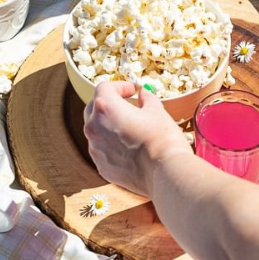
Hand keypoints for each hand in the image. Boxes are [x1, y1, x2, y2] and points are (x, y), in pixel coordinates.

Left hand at [83, 81, 192, 196]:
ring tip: (129, 128)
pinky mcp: (101, 166)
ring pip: (96, 130)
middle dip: (110, 103)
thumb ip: (146, 99)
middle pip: (94, 107)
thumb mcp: (157, 110)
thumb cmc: (161, 138)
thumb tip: (143, 95)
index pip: (104, 87)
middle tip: (128, 105)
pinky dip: (111, 145)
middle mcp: (94, 127)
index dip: (120, 86)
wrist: (164, 173)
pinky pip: (102, 149)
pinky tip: (129, 148)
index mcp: (105, 108)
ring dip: (109, 125)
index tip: (132, 91)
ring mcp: (95, 149)